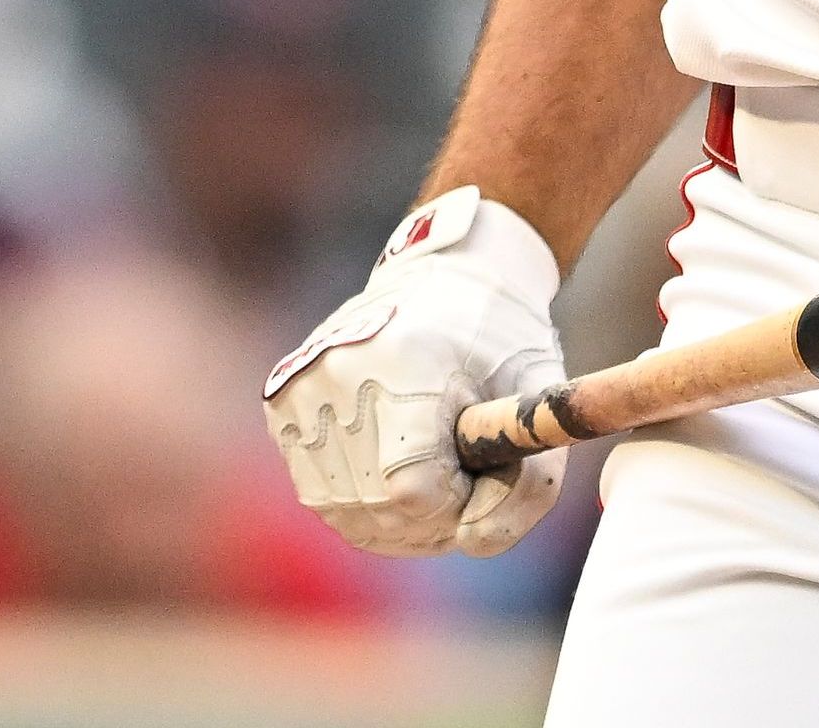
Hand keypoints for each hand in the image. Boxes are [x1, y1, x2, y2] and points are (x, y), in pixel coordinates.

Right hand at [261, 188, 568, 558]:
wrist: (445, 277)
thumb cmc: (501, 343)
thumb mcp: (538, 405)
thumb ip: (527, 488)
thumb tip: (469, 541)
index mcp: (403, 360)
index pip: (413, 489)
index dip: (458, 502)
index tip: (481, 472)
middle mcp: (336, 371)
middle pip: (378, 506)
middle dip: (434, 516)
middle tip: (465, 477)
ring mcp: (299, 387)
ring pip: (344, 510)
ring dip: (397, 519)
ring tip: (433, 478)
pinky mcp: (280, 403)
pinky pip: (320, 494)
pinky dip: (362, 502)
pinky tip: (395, 473)